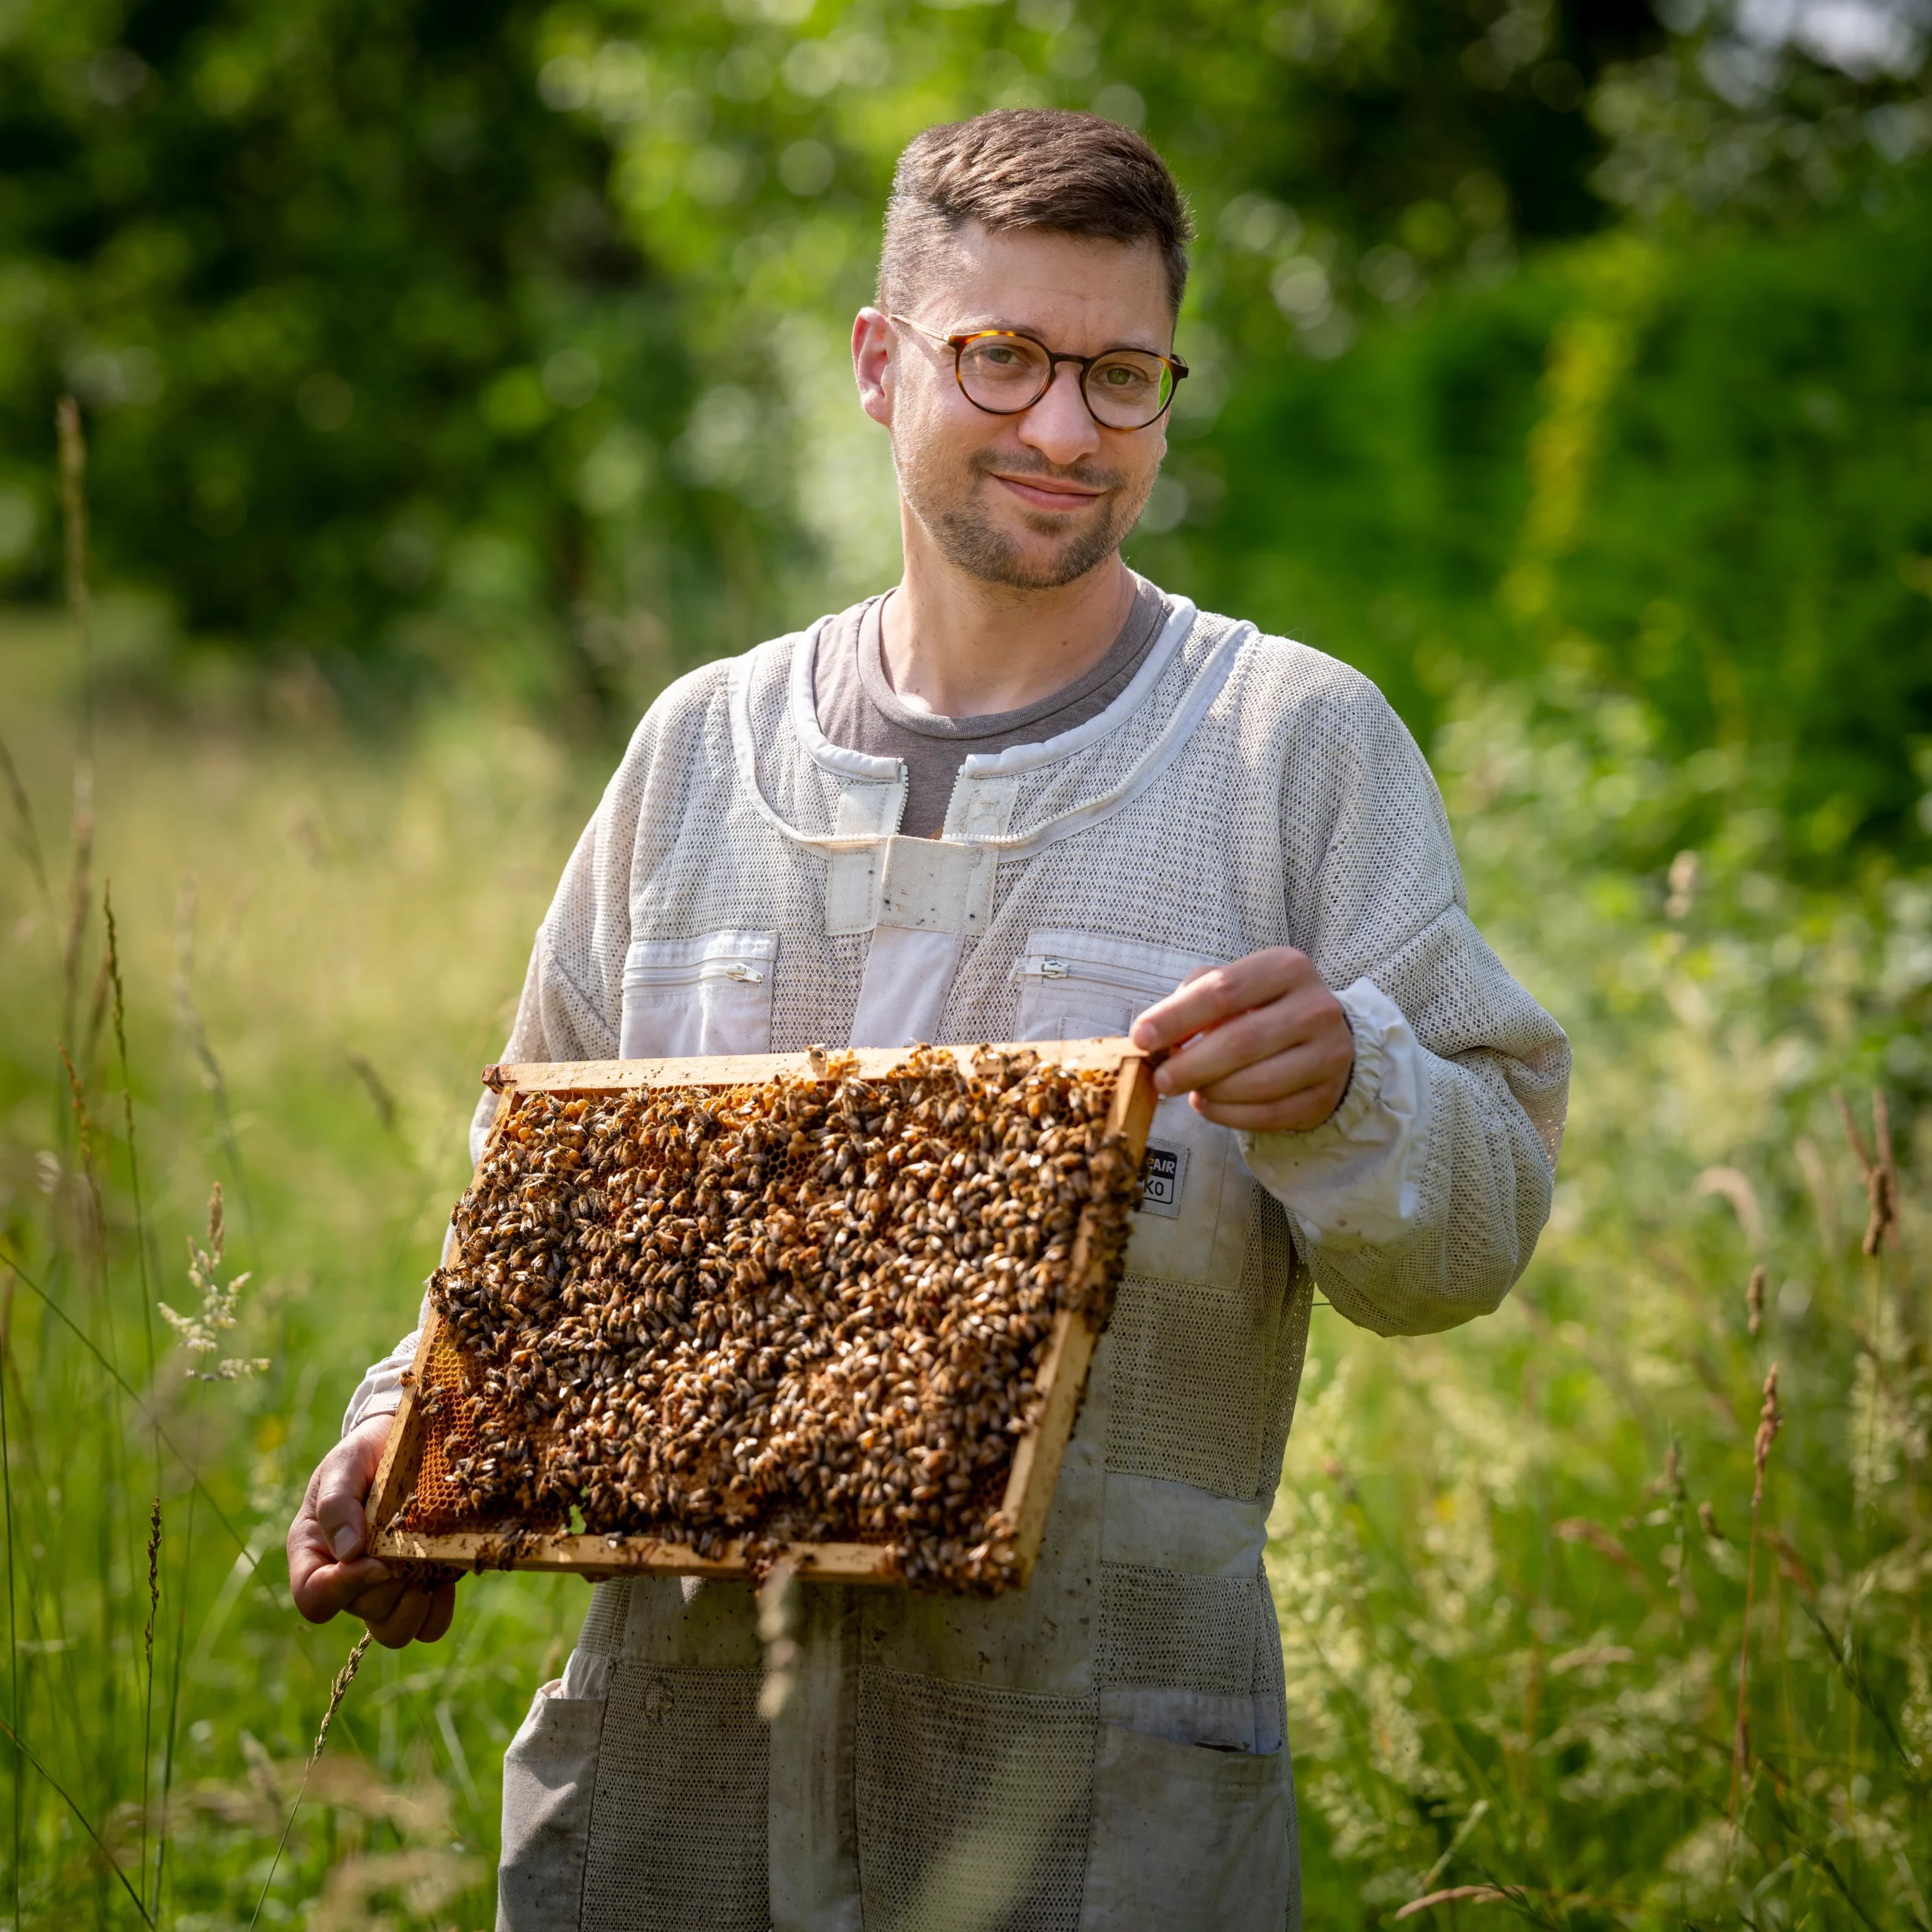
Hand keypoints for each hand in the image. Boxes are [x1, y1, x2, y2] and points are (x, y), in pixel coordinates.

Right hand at [287, 1415, 456, 1647]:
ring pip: (395, 1631)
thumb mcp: (343, 1466)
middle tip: (409, 1552)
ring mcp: (385, 1588)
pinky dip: (439, 1607)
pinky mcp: (422, 1586)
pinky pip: (429, 1625)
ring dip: (414, 1606)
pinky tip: (447, 1575)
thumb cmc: (363, 1456)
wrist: (405, 1445)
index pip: (313, 1599)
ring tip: (428, 1571)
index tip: (375, 1560)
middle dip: (389, 1586)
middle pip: (364, 1612)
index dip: (343, 1588)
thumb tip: (349, 1552)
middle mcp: (347, 1581)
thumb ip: (337, 1504)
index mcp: (314, 1556)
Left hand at [1129, 946, 1353, 1132]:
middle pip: (1240, 1041)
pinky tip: (1210, 1105)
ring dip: (1211, 1091)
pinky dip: (1229, 1115)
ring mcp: (1328, 1054)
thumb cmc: (1263, 1008)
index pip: (1223, 991)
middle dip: (1190, 1064)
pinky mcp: (1326, 1095)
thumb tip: (1155, 1033)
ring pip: (1256, 1083)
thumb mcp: (1234, 986)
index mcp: (1287, 968)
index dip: (1176, 1017)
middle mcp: (1316, 1007)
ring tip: (1190, 1089)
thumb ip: (1193, 998)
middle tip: (1161, 1080)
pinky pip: (1269, 1115)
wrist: (1324, 1038)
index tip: (1141, 1038)